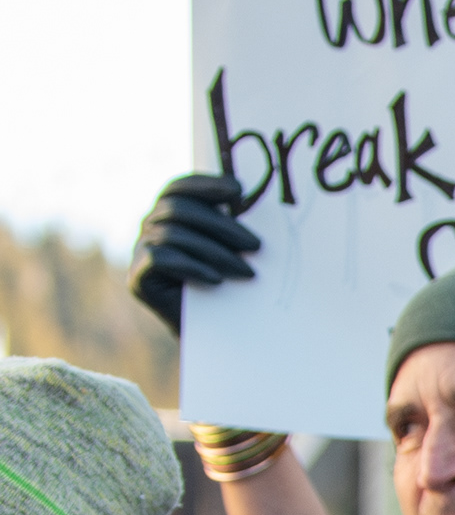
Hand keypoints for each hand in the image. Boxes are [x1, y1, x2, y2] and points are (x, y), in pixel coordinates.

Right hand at [131, 173, 260, 332]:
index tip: (238, 190)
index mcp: (169, 212)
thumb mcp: (231, 248)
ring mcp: (140, 250)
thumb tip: (255, 199)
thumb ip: (233, 222)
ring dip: (216, 252)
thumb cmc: (227, 283)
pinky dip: (192, 267)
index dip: (205, 184)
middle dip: (222, 226)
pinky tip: (216, 279)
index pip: (179, 187)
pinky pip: (160, 259)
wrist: (211, 330)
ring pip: (173, 235)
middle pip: (179, 210)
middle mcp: (149, 226)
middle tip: (256, 245)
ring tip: (247, 272)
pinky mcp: (137, 277)